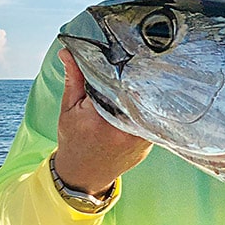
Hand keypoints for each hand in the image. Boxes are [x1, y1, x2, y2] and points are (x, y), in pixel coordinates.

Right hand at [52, 49, 151, 193]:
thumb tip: (68, 50)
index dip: (126, 66)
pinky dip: (153, 107)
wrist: (84, 174)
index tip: (131, 52)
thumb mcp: (69, 107)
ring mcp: (139, 139)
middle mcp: (122, 129)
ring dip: (151, 91)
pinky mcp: (150, 144)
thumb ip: (74, 78)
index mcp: (99, 118)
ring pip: (151, 106)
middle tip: (149, 56)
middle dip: (141, 76)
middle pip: (139, 93)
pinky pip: (155, 119)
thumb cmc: (75, 138)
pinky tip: (155, 96)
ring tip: (155, 73)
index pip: (118, 83)